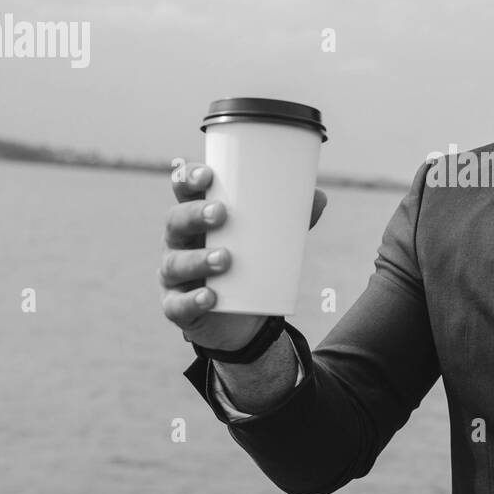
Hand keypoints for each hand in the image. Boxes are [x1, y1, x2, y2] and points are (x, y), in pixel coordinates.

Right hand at [160, 162, 327, 351]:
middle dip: (194, 214)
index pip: (183, 191)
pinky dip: (192, 300)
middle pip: (175, 221)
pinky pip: (178, 304)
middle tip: (221, 214)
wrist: (243, 318)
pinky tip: (209, 297)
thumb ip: (290, 219)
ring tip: (225, 259)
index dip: (187, 179)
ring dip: (198, 259)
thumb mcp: (268, 239)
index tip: (207, 175)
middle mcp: (178, 242)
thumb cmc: (249, 262)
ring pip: (175, 263)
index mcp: (195, 217)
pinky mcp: (177, 306)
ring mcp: (174, 276)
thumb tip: (319, 197)